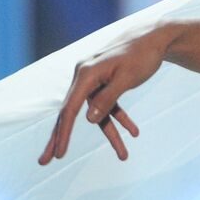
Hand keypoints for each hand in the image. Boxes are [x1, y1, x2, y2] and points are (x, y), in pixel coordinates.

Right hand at [37, 26, 171, 164]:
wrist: (155, 37)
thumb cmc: (141, 56)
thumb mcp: (126, 79)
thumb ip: (107, 99)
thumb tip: (90, 121)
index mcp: (86, 74)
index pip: (70, 109)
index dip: (63, 133)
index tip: (58, 154)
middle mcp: (85, 76)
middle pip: (71, 113)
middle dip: (61, 139)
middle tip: (44, 162)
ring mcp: (94, 80)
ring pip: (97, 113)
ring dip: (111, 134)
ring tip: (123, 155)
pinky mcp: (105, 82)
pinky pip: (109, 105)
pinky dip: (120, 118)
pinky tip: (134, 132)